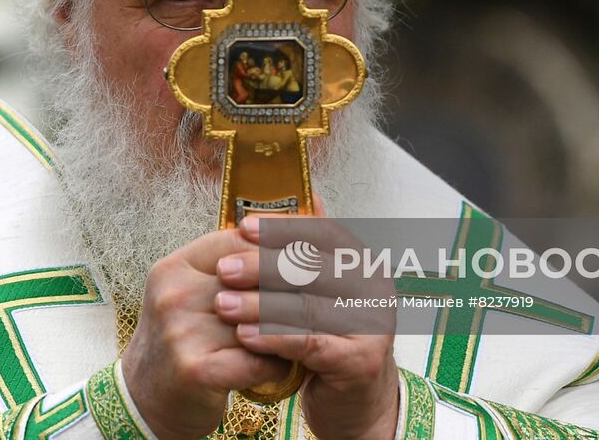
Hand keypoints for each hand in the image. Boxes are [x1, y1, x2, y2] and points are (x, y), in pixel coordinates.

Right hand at [122, 229, 294, 439]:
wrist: (144, 400)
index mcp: (175, 266)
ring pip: (261, 321)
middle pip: (254, 279)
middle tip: (327, 294)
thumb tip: (295, 223)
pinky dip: (277, 365)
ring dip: (291, 330)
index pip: (239, 241)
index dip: (280, 245)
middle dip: (295, 288)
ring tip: (310, 332)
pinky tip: (285, 367)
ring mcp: (181, 331)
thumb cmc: (181, 340)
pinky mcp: (194, 370)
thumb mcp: (193, 292)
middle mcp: (174, 294)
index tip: (312, 255)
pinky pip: (256, 360)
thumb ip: (231, 263)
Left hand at [212, 210, 399, 439]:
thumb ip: (310, 250)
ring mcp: (373, 325)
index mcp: (363, 264)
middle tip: (223, 270)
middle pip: (312, 268)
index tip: (243, 227)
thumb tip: (307, 196)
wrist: (357, 403)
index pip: (323, 232)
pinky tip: (245, 336)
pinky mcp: (361, 360)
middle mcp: (374, 289)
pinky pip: (309, 342)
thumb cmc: (331, 342)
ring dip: (260, 304)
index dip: (282, 228)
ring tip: (224, 305)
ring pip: (307, 306)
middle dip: (262, 266)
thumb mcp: (321, 292)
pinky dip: (273, 337)